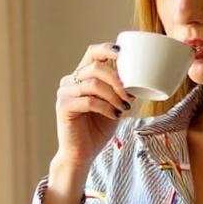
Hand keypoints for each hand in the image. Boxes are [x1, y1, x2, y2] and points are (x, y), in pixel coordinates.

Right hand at [54, 42, 133, 169]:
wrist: (82, 154)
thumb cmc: (97, 130)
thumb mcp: (114, 106)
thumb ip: (121, 92)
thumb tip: (139, 79)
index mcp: (81, 77)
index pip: (92, 53)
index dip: (108, 49)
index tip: (124, 54)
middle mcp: (70, 81)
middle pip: (96, 67)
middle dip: (117, 79)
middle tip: (129, 95)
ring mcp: (65, 93)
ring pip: (93, 84)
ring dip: (113, 96)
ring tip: (123, 108)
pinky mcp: (63, 107)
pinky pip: (89, 101)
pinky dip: (105, 108)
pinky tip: (114, 116)